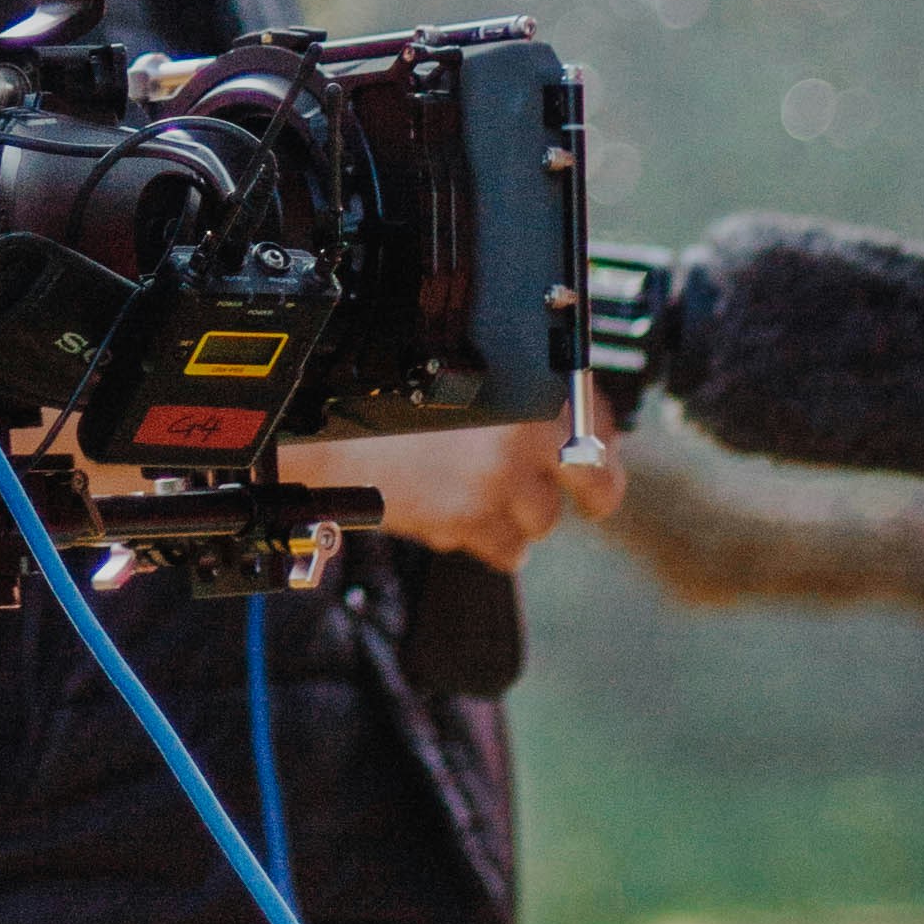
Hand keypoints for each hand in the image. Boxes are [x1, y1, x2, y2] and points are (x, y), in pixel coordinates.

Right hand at [278, 415, 625, 569]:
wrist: (322, 425)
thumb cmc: (382, 392)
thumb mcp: (465, 374)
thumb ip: (519, 393)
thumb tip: (565, 414)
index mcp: (526, 389)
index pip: (599, 421)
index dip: (601, 437)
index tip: (598, 449)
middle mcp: (519, 437)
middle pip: (592, 482)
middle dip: (594, 492)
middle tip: (593, 497)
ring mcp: (495, 485)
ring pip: (542, 520)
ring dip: (519, 511)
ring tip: (480, 489)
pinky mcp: (466, 522)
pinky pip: (505, 549)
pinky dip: (485, 538)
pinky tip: (457, 511)